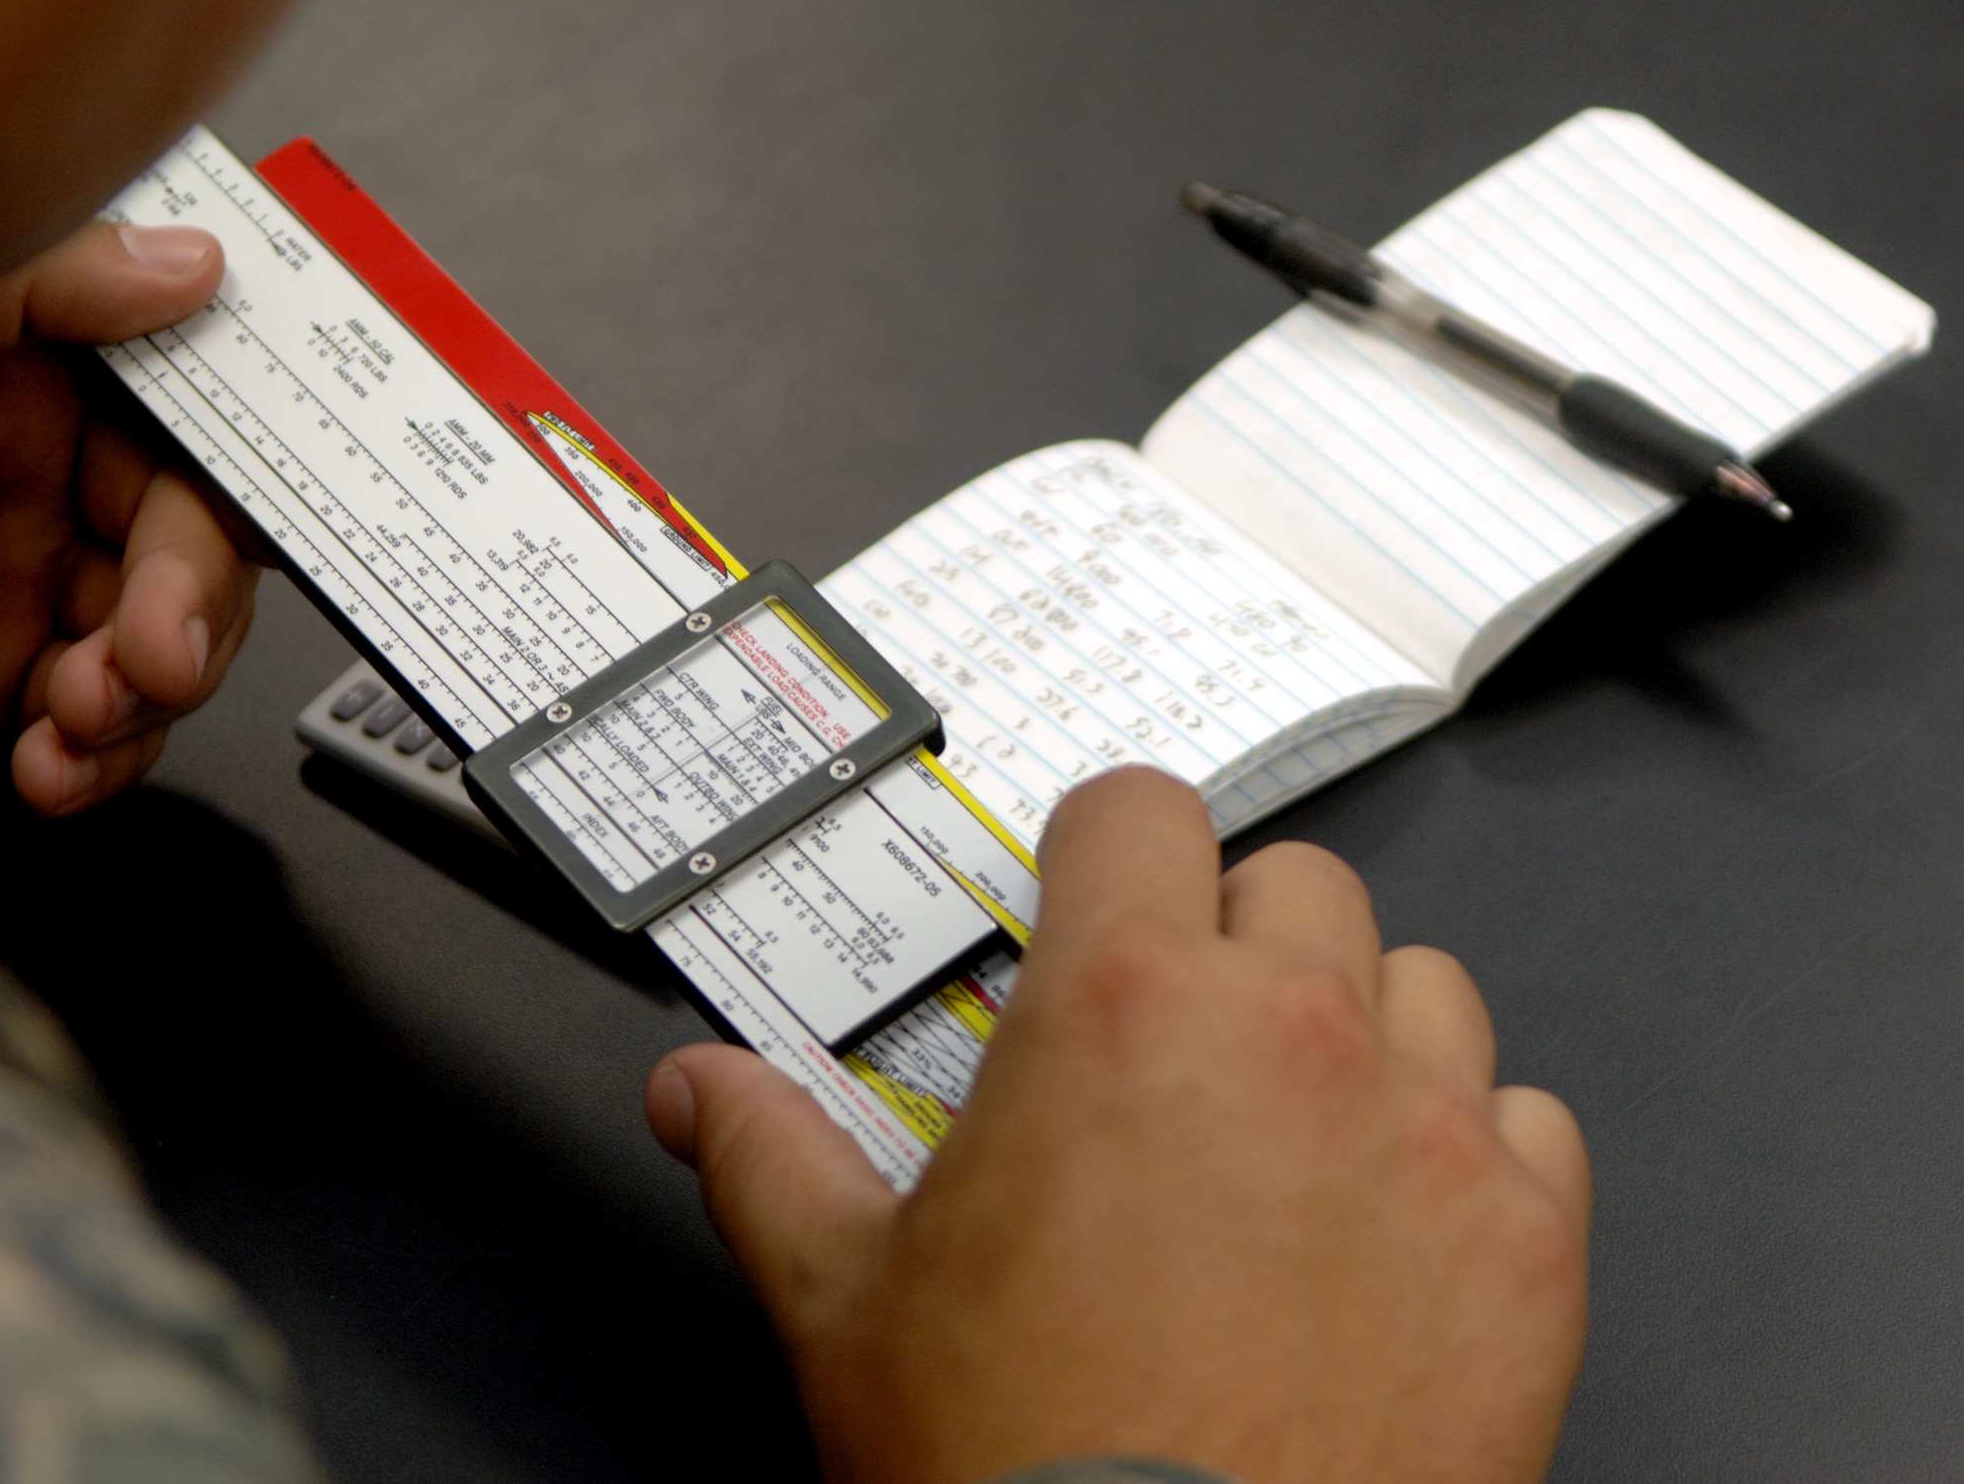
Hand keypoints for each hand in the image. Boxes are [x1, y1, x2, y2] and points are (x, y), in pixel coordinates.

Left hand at [0, 217, 260, 813]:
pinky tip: (55, 764)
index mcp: (24, 365)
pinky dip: (91, 759)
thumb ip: (37, 276)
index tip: (224, 559)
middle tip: (147, 660)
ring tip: (82, 724)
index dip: (227, 499)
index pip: (184, 428)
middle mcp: (28, 468)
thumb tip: (185, 262)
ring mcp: (2, 578)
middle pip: (190, 550)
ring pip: (154, 646)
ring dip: (144, 702)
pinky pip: (82, 726)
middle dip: (186, 617)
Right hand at [647, 768, 1590, 1483]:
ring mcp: (1425, 1126)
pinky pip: (1528, 1117)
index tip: (1097, 899)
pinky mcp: (1526, 1237)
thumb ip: (770, 1156)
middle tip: (1184, 1043)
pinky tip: (1398, 1221)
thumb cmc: (1023, 1470)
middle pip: (1290, 882)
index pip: (1137, 810)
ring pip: (1420, 979)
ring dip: (1360, 1029)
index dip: (1105, 849)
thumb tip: (700, 1093)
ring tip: (1296, 1130)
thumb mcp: (849, 1300)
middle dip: (1232, 940)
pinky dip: (1470, 1149)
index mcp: (1123, 1006)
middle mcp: (1290, 1032)